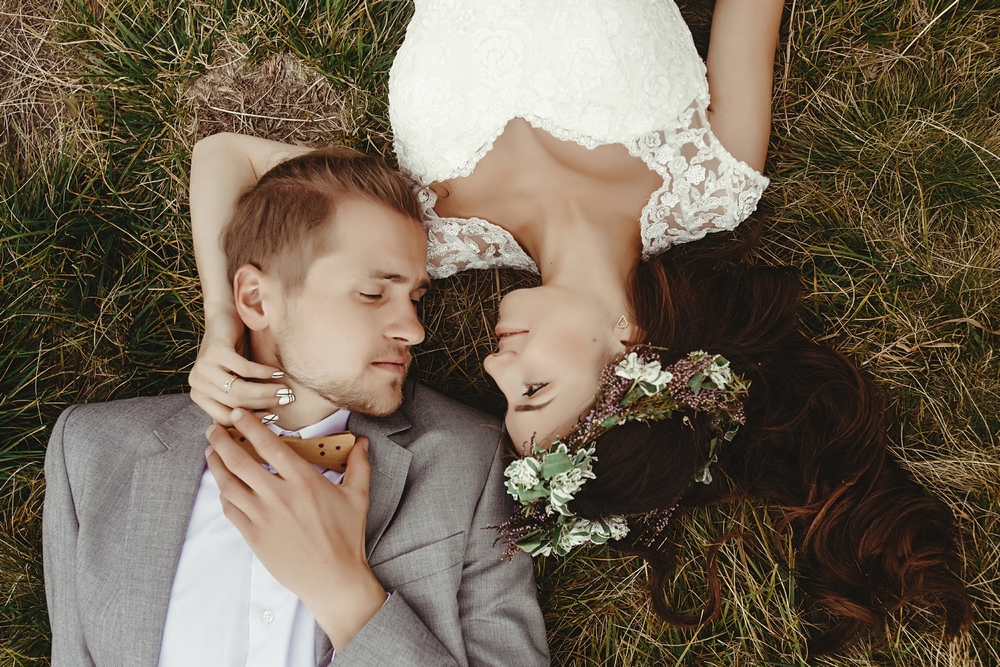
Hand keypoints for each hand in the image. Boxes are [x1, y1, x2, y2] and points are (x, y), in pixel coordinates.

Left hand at [189, 309, 287, 423]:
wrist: (225, 315)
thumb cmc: (235, 350)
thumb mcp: (237, 378)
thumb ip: (244, 398)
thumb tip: (269, 422)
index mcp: (199, 395)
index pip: (226, 418)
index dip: (251, 420)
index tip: (273, 418)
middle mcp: (197, 384)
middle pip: (236, 404)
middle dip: (265, 404)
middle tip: (287, 400)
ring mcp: (203, 368)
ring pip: (240, 391)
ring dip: (267, 391)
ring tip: (285, 390)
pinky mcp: (214, 353)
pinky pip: (245, 370)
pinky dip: (264, 373)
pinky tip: (277, 372)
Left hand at [204, 409, 386, 650]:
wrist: (333, 579)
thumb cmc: (347, 538)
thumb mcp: (358, 496)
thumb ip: (358, 465)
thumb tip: (361, 442)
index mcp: (304, 481)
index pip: (269, 445)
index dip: (249, 426)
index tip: (238, 414)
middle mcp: (280, 496)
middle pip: (240, 461)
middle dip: (222, 440)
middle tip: (214, 428)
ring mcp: (263, 517)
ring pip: (229, 484)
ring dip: (216, 464)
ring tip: (210, 451)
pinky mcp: (254, 537)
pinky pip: (230, 509)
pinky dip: (223, 493)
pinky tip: (223, 485)